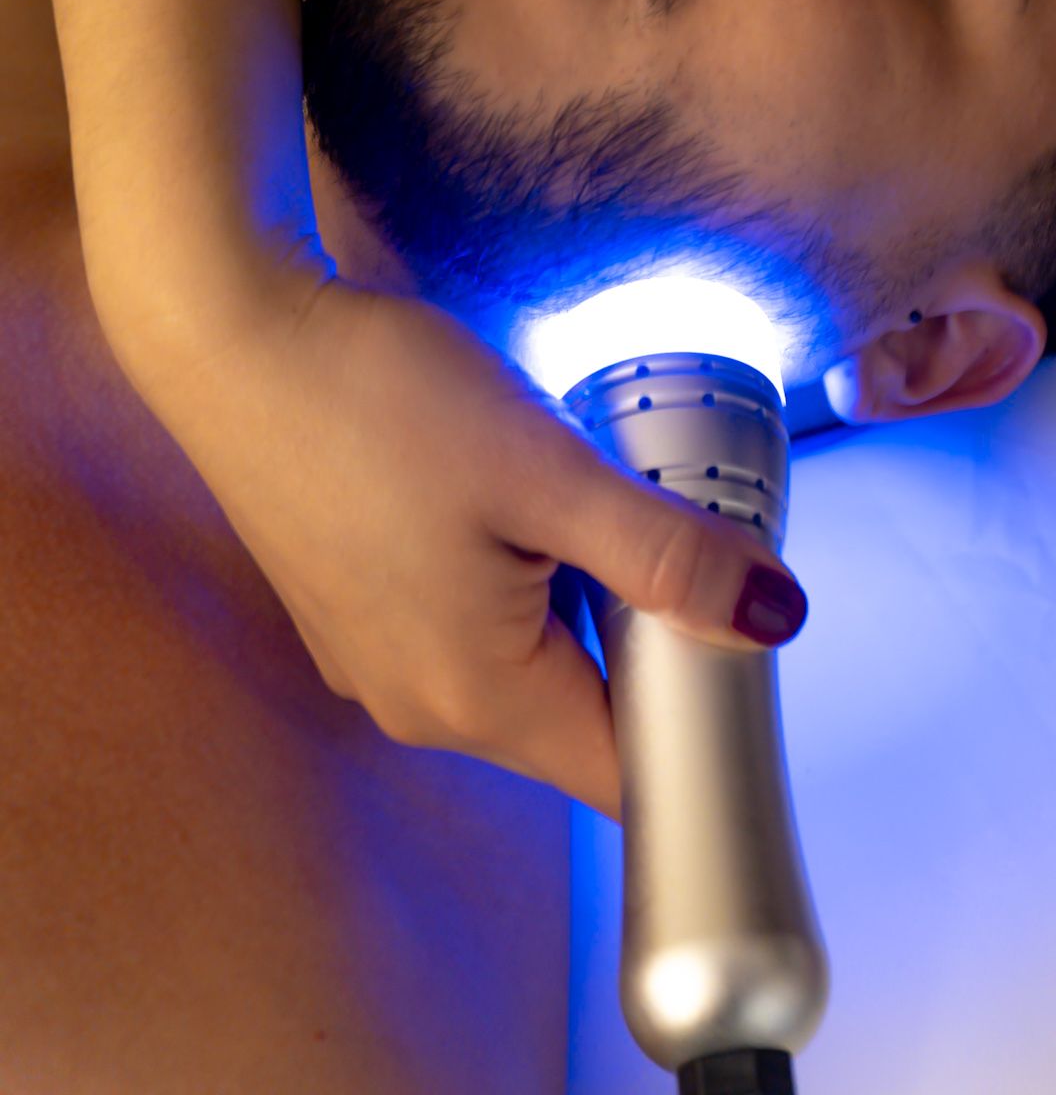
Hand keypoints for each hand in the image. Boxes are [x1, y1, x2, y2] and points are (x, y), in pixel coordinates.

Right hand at [126, 260, 808, 822]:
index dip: (703, 717)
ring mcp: (377, 657)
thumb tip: (774, 618)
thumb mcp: (547, 472)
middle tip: (677, 532)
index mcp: (475, 698)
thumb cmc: (379, 399)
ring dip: (584, 598)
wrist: (231, 335)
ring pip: (530, 662)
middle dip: (648, 641)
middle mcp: (419, 703)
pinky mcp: (355, 605)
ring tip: (595, 495)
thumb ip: (665, 556)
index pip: (629, 769)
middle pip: (583, 716)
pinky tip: (520, 490)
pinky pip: (474, 624)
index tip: (741, 629)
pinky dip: (524, 576)